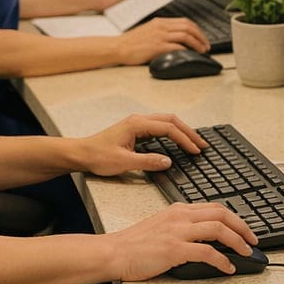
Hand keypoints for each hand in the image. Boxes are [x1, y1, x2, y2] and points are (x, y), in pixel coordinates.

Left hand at [74, 112, 207, 176]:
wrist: (80, 153)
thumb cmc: (97, 156)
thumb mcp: (123, 162)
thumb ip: (147, 161)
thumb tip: (168, 161)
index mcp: (137, 125)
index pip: (169, 129)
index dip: (185, 139)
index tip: (195, 151)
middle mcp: (138, 120)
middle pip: (171, 120)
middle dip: (189, 132)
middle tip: (202, 144)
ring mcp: (136, 124)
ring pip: (166, 122)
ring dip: (181, 131)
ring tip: (194, 142)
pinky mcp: (134, 130)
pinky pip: (159, 127)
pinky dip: (172, 133)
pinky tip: (176, 142)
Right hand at [107, 203, 259, 280]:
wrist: (113, 252)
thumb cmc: (133, 244)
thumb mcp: (160, 226)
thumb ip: (180, 227)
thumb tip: (202, 238)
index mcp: (178, 210)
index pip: (214, 207)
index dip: (234, 218)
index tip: (243, 228)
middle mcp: (180, 216)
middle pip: (222, 214)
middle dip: (242, 227)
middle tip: (253, 240)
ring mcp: (178, 232)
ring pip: (219, 230)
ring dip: (238, 242)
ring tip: (246, 253)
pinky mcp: (175, 250)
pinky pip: (208, 253)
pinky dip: (222, 260)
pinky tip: (227, 268)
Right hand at [114, 18, 209, 64]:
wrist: (118, 47)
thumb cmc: (131, 42)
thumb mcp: (148, 31)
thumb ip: (161, 32)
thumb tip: (175, 38)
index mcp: (159, 22)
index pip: (184, 22)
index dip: (196, 30)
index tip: (201, 37)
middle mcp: (161, 27)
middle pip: (188, 27)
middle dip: (200, 36)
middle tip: (206, 45)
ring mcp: (159, 36)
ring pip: (185, 36)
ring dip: (197, 43)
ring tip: (202, 51)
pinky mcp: (157, 46)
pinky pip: (177, 46)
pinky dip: (186, 50)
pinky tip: (190, 55)